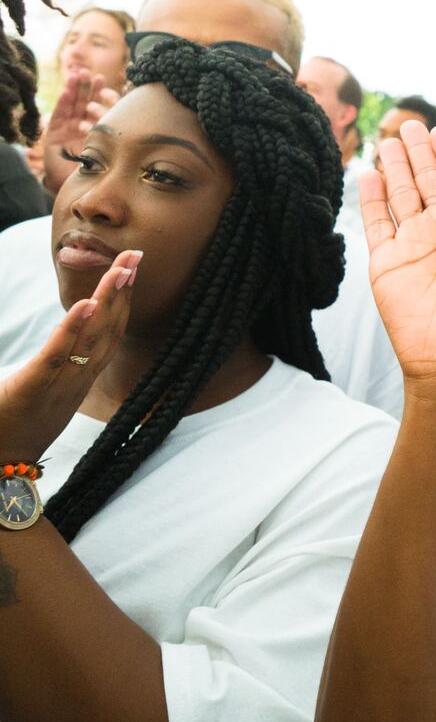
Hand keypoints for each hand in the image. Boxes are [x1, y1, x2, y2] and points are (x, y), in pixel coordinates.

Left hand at [0, 251, 138, 463]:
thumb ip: (64, 362)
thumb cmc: (20, 426)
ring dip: (108, 301)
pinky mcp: (33, 389)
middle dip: (124, 291)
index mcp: (84, 376)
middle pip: (110, 329)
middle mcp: (80, 378)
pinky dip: (73, 329)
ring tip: (120, 270)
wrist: (1, 466)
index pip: (112, 332)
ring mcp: (60, 384)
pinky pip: (58, 356)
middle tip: (135, 256)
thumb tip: (74, 330)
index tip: (133, 268)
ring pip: (92, 338)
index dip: (125, 300)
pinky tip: (85, 304)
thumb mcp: (51, 392)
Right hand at [40, 68, 121, 193]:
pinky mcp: (55, 134)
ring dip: (76, 90)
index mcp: (101, 128)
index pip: (105, 108)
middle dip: (92, 88)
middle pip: (88, 101)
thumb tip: (155, 126)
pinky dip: (62, 104)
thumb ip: (127, 139)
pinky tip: (66, 93)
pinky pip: (59, 116)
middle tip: (97, 76)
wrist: (80, 190)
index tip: (112, 87)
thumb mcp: (117, 151)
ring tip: (79, 76)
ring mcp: (69, 129)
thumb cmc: (103, 173)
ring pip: (73, 105)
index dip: (107, 96)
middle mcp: (85, 126)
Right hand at [361, 121, 435, 391]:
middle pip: (434, 176)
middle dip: (424, 149)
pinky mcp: (387, 264)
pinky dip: (371, 198)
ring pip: (404, 193)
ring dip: (396, 165)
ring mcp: (419, 245)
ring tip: (392, 137)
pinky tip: (367, 174)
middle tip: (416, 122)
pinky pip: (377, 224)